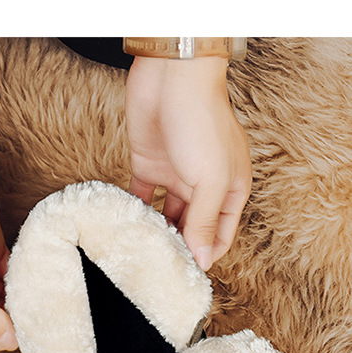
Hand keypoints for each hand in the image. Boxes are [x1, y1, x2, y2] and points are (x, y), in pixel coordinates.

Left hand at [125, 55, 251, 269]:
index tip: (185, 276)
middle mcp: (202, 186)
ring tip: (139, 254)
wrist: (171, 76)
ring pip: (165, 216)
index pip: (220, 235)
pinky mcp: (147, 165)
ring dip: (155, 233)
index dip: (205, 255)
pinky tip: (124, 229)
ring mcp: (174, 176)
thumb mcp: (210, 178)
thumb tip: (203, 259)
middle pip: (191, 228)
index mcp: (229, 189)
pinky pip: (139, 198)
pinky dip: (133, 213)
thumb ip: (205, 220)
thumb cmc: (201, 121)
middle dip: (178, 248)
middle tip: (157, 271)